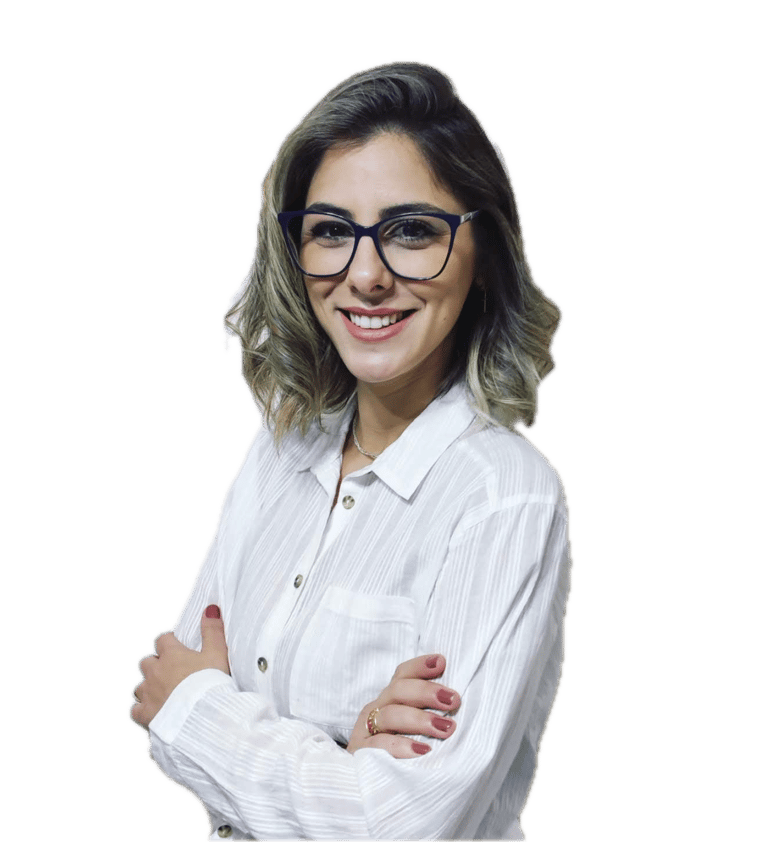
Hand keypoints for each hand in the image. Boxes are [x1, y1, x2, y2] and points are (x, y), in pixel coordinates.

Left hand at [130, 605, 229, 727]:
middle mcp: (156, 672)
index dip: (170, 643)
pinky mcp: (146, 714)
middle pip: (147, 662)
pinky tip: (151, 710)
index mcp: (172, 655)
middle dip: (156, 664)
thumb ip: (213, 630)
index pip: (163, 640)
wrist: (204, 716)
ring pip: (140, 685)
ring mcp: (148, 693)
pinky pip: (135, 709)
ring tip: (162, 691)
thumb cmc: (212, 684)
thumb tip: (210, 608)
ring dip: (149, 686)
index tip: (178, 648)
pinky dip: (141, 709)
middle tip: (171, 671)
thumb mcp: (218, 653)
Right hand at [347, 654, 460, 757]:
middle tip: (453, 701)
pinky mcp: (360, 754)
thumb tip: (458, 702)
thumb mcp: (415, 731)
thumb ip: (430, 714)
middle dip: (427, 692)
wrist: (364, 789)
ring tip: (445, 729)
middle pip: (398, 690)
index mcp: (389, 700)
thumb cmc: (400, 755)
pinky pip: (380, 746)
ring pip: (390, 715)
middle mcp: (376, 710)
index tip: (442, 662)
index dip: (420, 666)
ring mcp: (366, 732)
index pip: (402, 675)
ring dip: (420, 720)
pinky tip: (422, 751)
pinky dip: (402, 746)